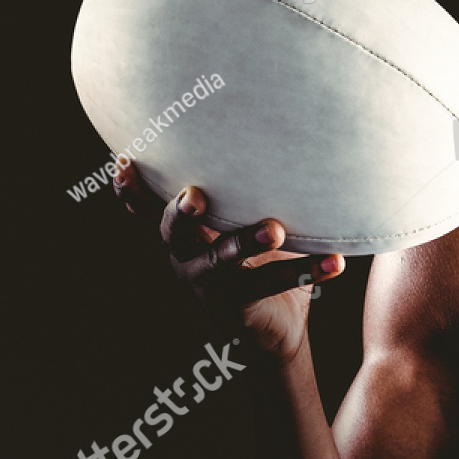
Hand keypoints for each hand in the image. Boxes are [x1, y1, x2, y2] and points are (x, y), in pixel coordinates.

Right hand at [112, 160, 344, 362]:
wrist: (278, 328)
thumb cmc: (259, 255)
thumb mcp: (243, 219)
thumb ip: (245, 189)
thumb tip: (278, 130)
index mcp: (184, 231)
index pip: (148, 207)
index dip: (131, 190)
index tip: (123, 164)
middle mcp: (187, 256)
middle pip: (173, 232)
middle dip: (180, 213)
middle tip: (194, 197)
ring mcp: (209, 284)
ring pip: (222, 260)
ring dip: (246, 241)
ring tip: (275, 231)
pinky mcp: (237, 306)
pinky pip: (271, 285)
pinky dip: (307, 271)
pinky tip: (335, 262)